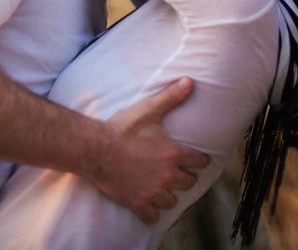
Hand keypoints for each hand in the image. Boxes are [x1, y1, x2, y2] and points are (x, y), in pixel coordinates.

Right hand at [92, 78, 208, 223]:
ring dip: (171, 194)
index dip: (201, 159)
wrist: (96, 148)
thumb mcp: (149, 109)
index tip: (199, 159)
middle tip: (181, 172)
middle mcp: (167, 176)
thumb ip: (171, 96)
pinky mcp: (137, 202)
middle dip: (187, 177)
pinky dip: (153, 212)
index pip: (200, 161)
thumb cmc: (123, 128)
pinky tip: (150, 204)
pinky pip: (152, 216)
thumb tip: (190, 81)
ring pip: (172, 201)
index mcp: (173, 154)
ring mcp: (153, 192)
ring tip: (165, 187)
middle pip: (189, 183)